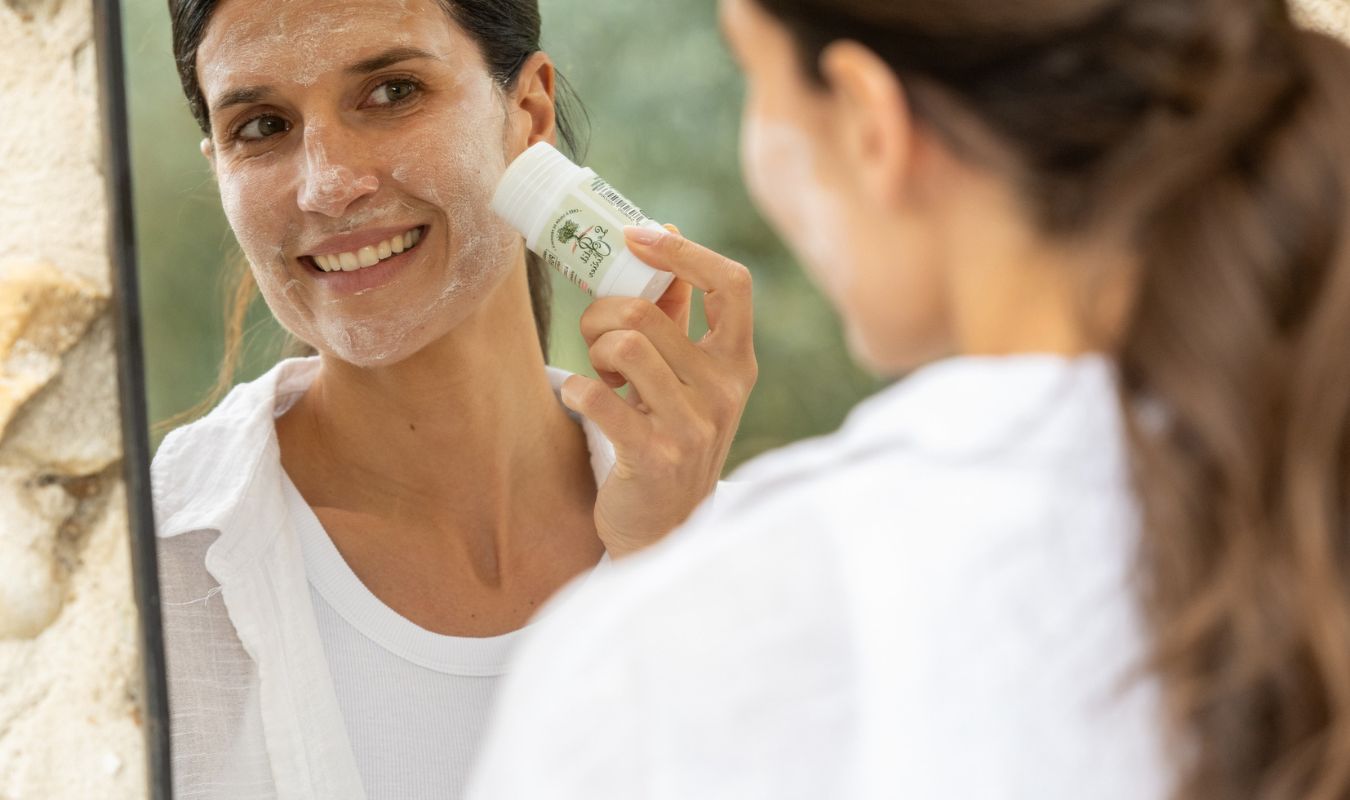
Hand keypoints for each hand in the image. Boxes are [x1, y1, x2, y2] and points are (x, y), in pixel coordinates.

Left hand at [562, 225, 757, 557]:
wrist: (664, 530)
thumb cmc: (670, 440)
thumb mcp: (689, 379)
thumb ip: (679, 314)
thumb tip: (662, 234)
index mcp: (737, 363)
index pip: (731, 285)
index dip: (683, 253)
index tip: (636, 238)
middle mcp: (725, 391)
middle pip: (650, 312)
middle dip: (604, 314)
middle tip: (596, 339)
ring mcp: (694, 425)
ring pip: (625, 344)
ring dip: (594, 351)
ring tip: (600, 374)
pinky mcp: (655, 456)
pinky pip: (597, 396)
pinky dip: (576, 389)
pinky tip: (581, 399)